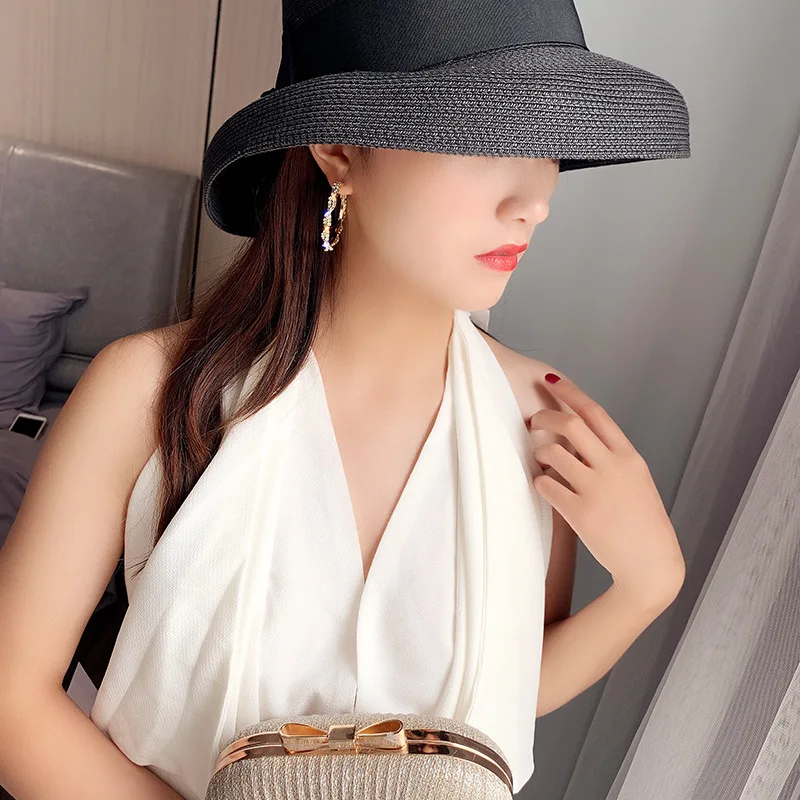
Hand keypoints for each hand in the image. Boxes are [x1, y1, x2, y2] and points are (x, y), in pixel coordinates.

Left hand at [529, 372, 685, 607]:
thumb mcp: (635, 480)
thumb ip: (610, 457)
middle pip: (570, 425)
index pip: (596, 413)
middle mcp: (613, 468)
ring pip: (553, 453)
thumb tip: (577, 436)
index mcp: (629, 456)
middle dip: (544, 417)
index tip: (552, 381)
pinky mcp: (579, 513)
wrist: (651, 563)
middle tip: (533, 421)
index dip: (571, 393)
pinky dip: (539, 481)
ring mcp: (596, 490)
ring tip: (541, 460)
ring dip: (540, 452)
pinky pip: (545, 485)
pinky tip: (543, 485)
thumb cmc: (641, 521)